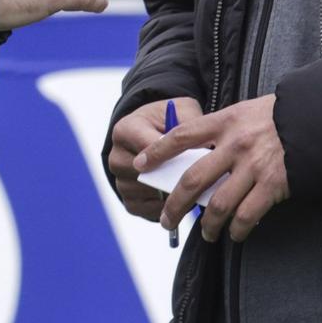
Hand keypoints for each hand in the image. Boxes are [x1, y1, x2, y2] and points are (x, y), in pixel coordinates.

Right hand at [107, 97, 202, 220]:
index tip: (197, 163)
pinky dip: (166, 208)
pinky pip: (147, 211)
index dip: (173, 157)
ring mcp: (120, 180)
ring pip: (147, 194)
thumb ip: (191, 124)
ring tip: (192, 189)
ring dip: (168, 194)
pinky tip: (181, 199)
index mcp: (126, 129)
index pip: (148, 148)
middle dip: (172, 178)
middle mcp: (116, 156)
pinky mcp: (128, 200)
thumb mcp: (182, 111)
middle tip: (199, 180)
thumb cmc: (172, 121)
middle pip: (145, 174)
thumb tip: (205, 148)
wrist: (156, 133)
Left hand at [134, 94, 289, 242]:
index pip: (181, 136)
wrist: (319, 120)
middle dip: (174, 204)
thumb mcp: (246, 112)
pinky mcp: (272, 185)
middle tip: (166, 219)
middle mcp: (234, 144)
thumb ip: (221, 130)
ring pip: (217, 205)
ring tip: (205, 234)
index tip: (140, 165)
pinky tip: (234, 235)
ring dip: (207, 225)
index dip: (156, 152)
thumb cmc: (280, 116)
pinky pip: (246, 215)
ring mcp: (253, 166)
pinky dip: (237, 230)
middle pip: (192, 179)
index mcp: (225, 122)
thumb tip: (196, 152)